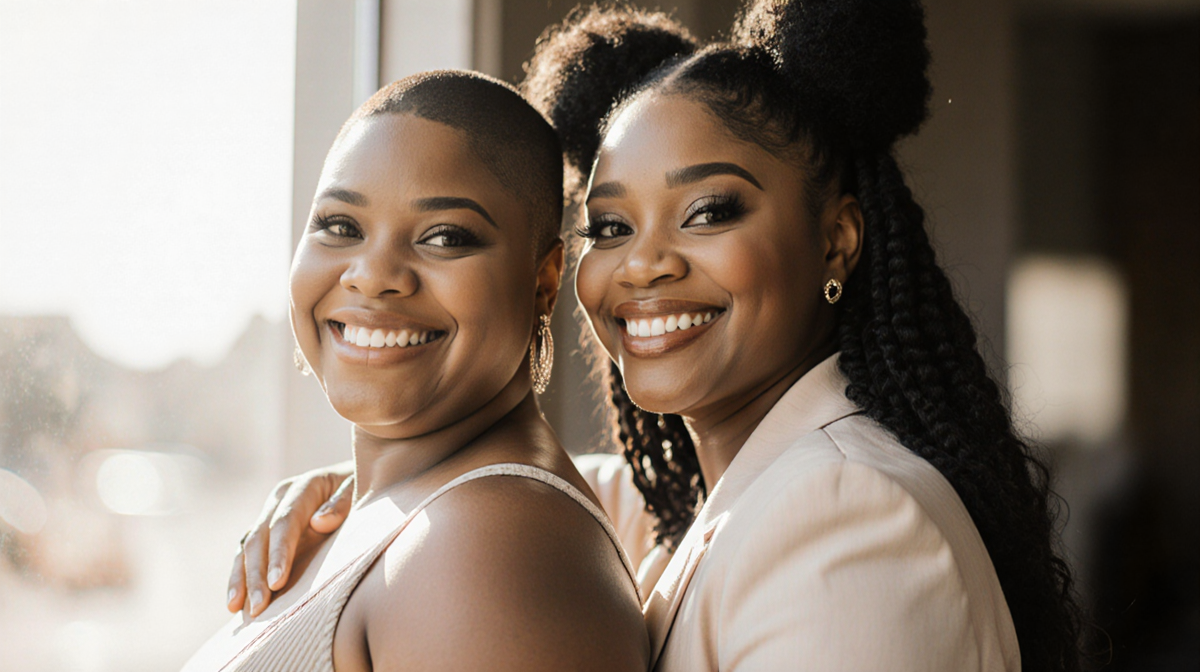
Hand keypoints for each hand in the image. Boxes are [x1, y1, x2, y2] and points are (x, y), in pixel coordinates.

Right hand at [227, 461, 353, 615]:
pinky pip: (247, 554)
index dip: (278, 554)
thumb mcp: (361, 490)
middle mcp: (280, 500)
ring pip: (246, 547)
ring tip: (237, 608)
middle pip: (260, 538)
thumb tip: (319, 522)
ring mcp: (271, 514)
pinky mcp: (268, 531)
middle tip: (258, 608)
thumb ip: (343, 503)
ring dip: (241, 579)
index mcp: (304, 487)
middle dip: (256, 575)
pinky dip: (240, 577)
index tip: (276, 584)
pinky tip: (237, 603)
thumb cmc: (365, 489)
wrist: (362, 482)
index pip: (285, 523)